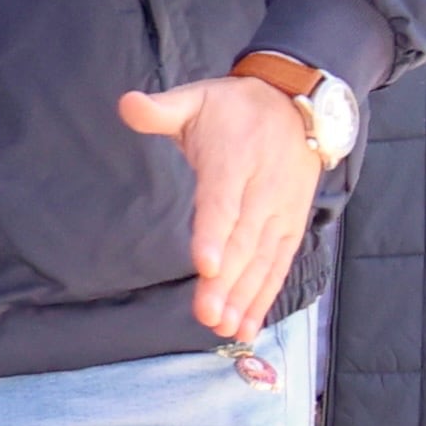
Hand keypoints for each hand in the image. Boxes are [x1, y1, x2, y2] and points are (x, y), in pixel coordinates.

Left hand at [116, 76, 325, 342]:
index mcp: (234, 159)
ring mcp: (280, 211)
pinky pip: (279, 264)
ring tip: (225, 327)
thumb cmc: (232, 108)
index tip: (206, 265)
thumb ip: (162, 109)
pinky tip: (247, 325)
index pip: (223, 201)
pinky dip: (265, 295)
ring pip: (263, 258)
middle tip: (207, 314)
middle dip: (227, 281)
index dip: (215, 234)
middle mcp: (262, 190)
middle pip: (243, 240)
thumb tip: (127, 104)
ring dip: (245, 296)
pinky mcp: (291, 225)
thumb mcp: (196, 98)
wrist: (298, 106)